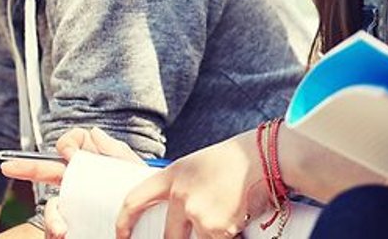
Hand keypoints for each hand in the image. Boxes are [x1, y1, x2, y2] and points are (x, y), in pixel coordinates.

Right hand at [1, 127, 145, 237]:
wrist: (148, 232)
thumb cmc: (143, 201)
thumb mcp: (134, 173)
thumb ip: (116, 152)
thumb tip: (93, 131)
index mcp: (93, 168)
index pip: (72, 147)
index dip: (68, 144)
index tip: (70, 154)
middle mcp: (79, 186)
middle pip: (49, 172)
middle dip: (27, 167)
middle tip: (7, 166)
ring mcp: (74, 208)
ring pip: (51, 206)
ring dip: (53, 217)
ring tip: (61, 231)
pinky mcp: (73, 229)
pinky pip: (55, 228)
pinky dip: (57, 231)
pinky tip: (64, 234)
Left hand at [117, 128, 270, 238]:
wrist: (267, 156)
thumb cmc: (237, 160)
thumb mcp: (199, 167)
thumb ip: (182, 189)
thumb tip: (180, 217)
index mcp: (172, 175)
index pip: (135, 200)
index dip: (123, 222)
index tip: (120, 236)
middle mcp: (180, 196)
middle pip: (169, 236)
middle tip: (202, 227)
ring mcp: (198, 214)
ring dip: (214, 234)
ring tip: (232, 212)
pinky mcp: (217, 228)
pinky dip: (231, 235)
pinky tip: (241, 216)